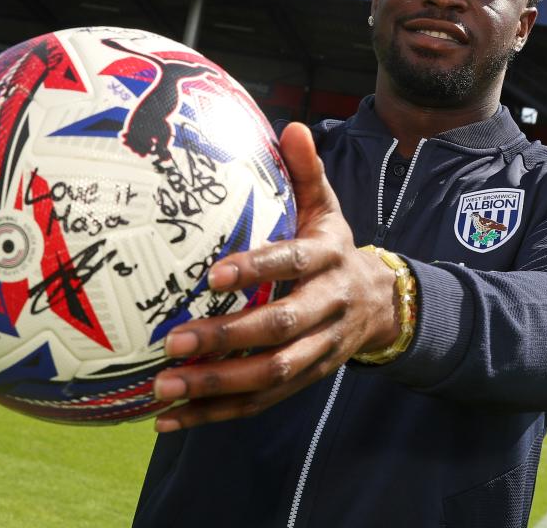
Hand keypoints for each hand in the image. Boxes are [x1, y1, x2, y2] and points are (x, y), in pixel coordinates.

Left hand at [149, 122, 399, 432]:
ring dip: (216, 386)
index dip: (258, 269)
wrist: (383, 305)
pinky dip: (214, 416)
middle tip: (174, 339)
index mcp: (330, 259)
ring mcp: (317, 351)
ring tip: (164, 386)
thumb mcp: (328, 208)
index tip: (214, 275)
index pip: (294, 265)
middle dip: (228, 339)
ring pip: (269, 376)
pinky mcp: (302, 382)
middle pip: (280, 331)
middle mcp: (327, 309)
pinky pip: (258, 404)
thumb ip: (307, 172)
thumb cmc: (335, 248)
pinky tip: (168, 419)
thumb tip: (293, 126)